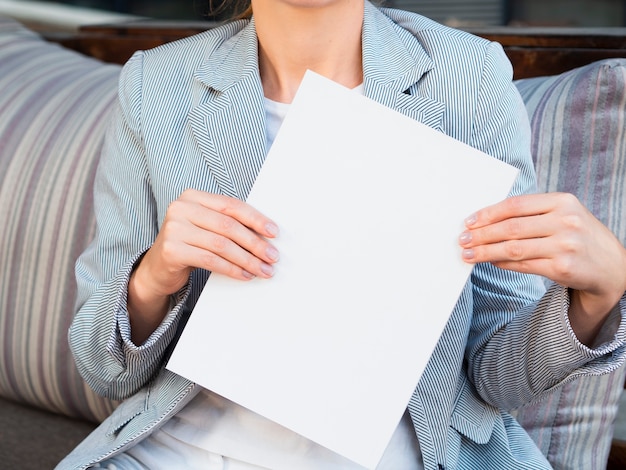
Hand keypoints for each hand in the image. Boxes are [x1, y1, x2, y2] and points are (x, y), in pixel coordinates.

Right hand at [128, 189, 279, 342]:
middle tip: (272, 256)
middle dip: (254, 243)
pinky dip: (231, 269)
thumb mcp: (206, 228)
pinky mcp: (171, 250)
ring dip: (247, 259)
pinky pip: (210, 260)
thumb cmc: (188, 245)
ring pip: (221, 245)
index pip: (231, 205)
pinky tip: (244, 274)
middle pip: (228, 226)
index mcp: (192, 197)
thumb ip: (227, 224)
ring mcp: (173, 229)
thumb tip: (266, 235)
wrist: (157, 269)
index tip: (273, 232)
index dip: (255, 219)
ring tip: (262, 269)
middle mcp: (181, 208)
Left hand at [459, 192, 625, 344]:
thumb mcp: (563, 215)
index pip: (516, 205)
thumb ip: (531, 214)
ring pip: (513, 248)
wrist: (613, 267)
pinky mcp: (562, 268)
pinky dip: (502, 263)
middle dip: (481, 234)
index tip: (469, 221)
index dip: (488, 213)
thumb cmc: (578, 237)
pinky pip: (523, 265)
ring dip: (485, 252)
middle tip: (462, 240)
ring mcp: (565, 246)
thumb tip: (486, 221)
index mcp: (563, 201)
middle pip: (511, 227)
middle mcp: (565, 221)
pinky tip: (490, 262)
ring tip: (468, 254)